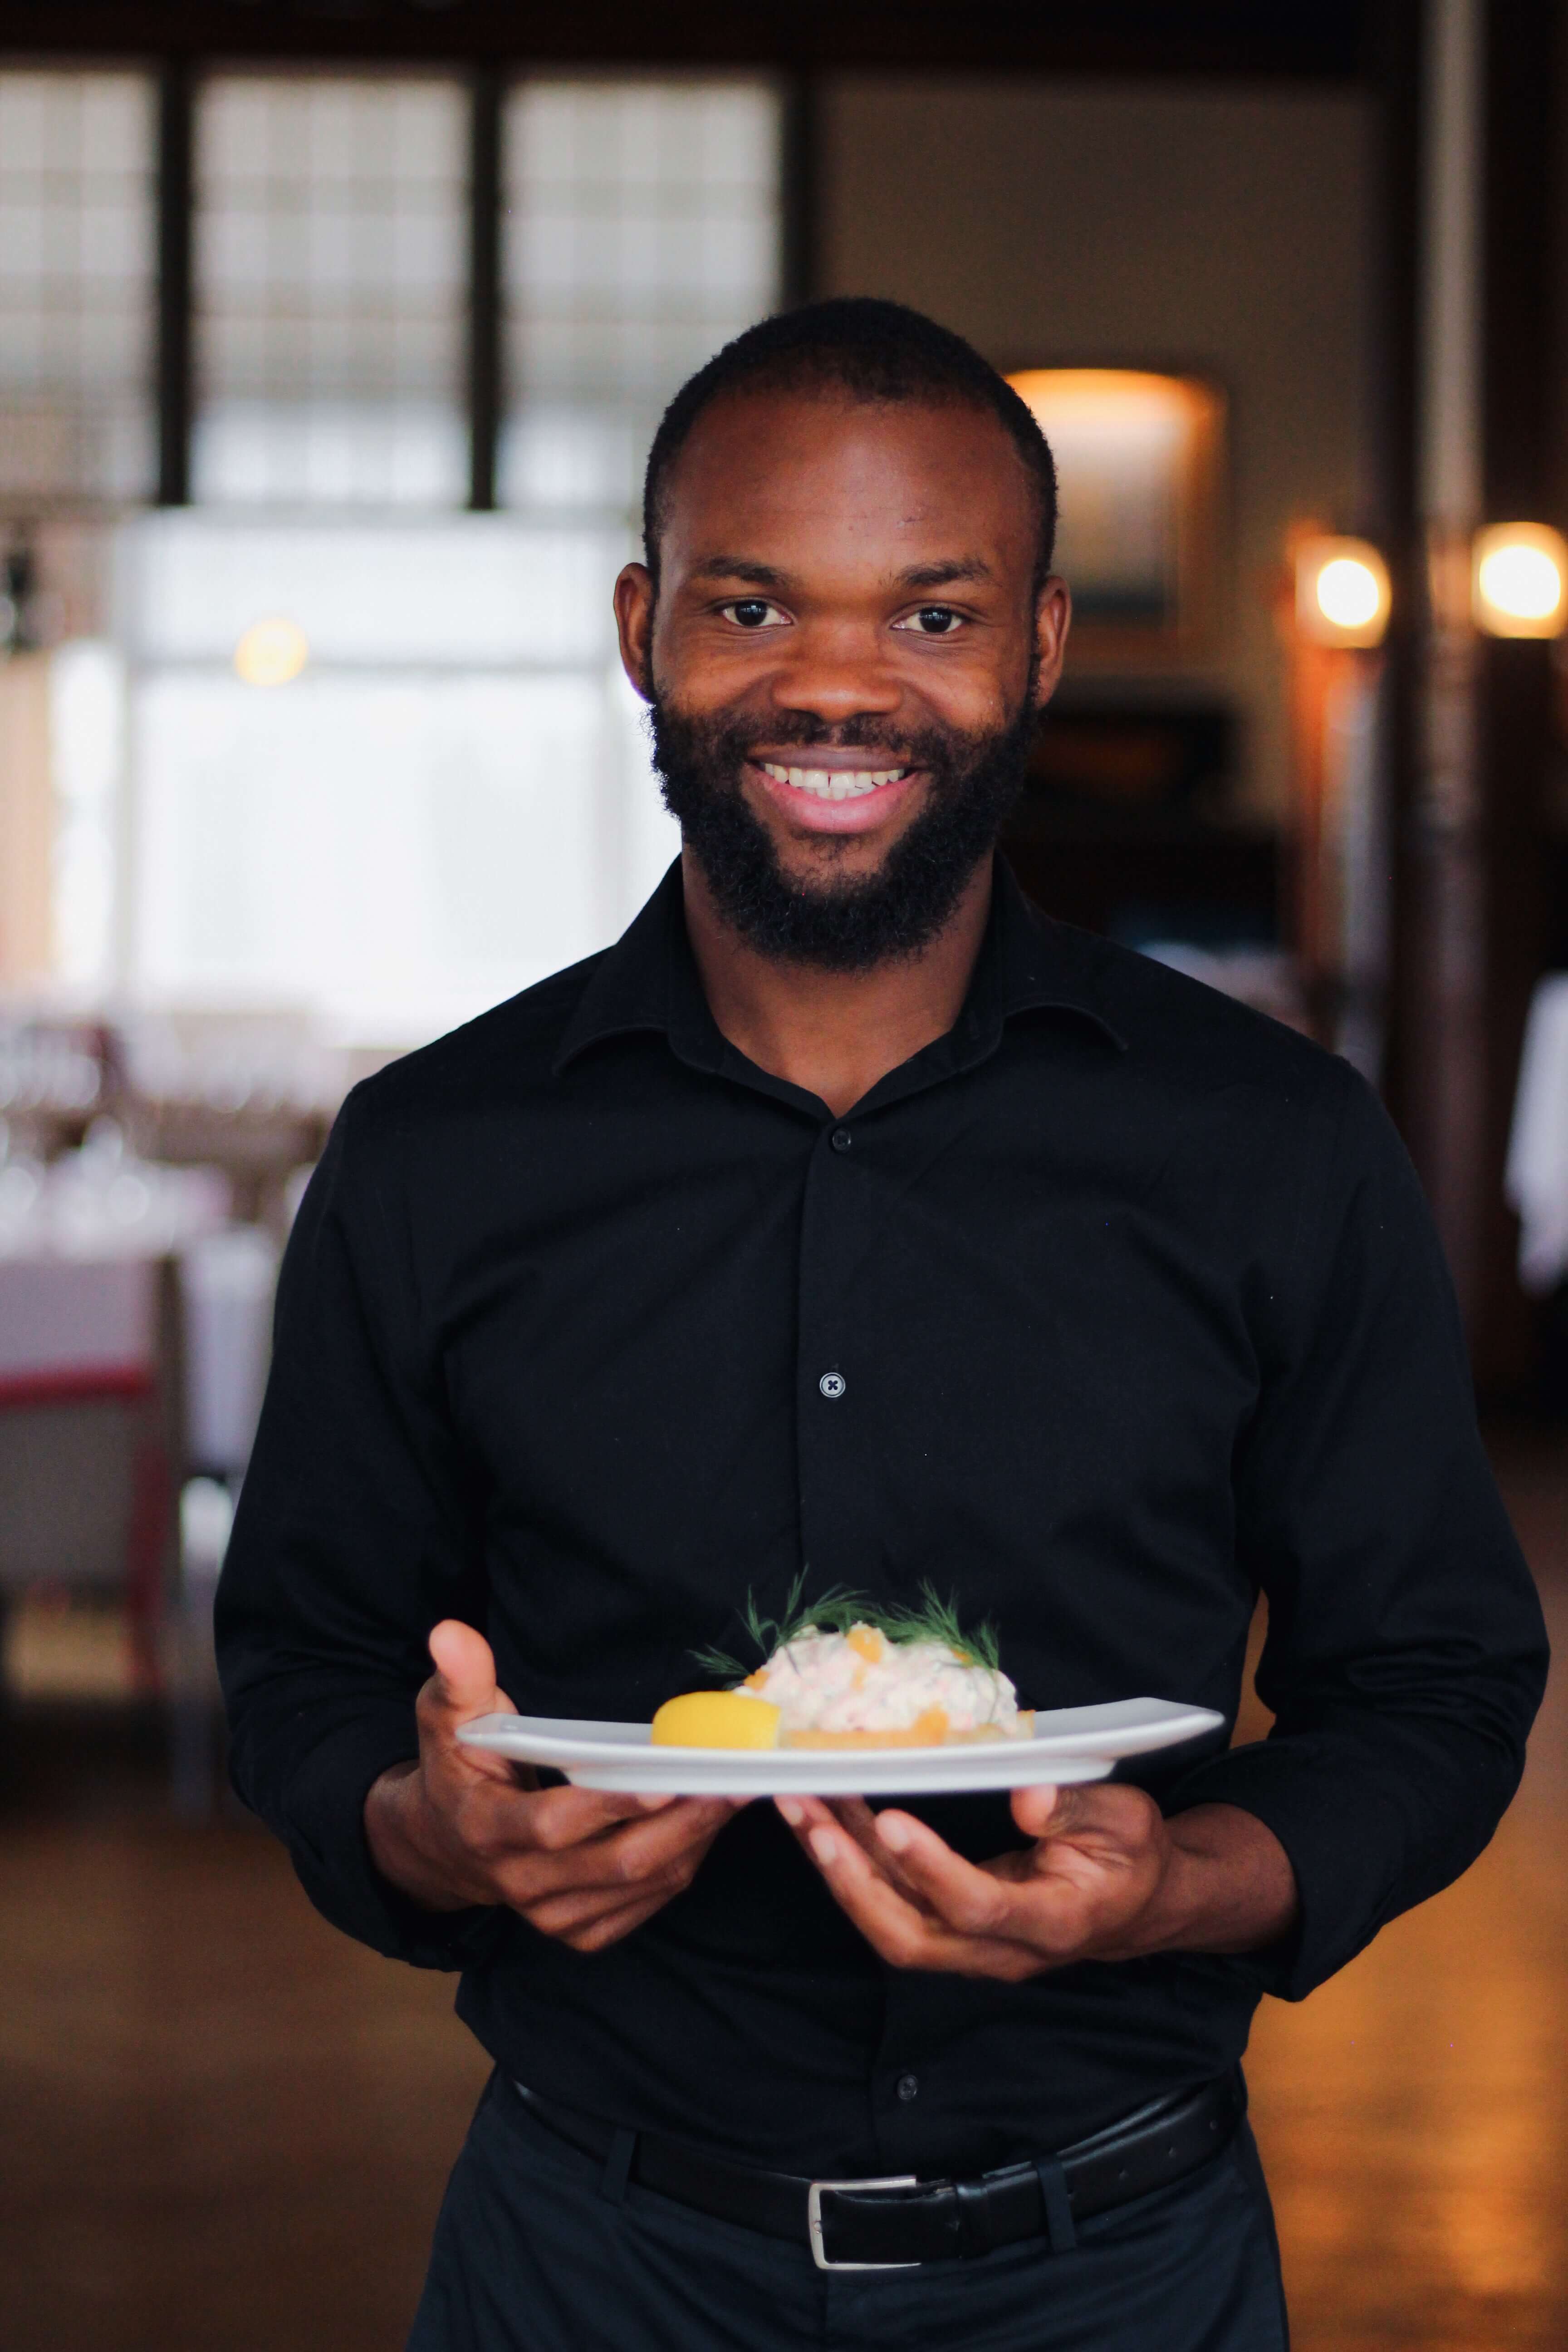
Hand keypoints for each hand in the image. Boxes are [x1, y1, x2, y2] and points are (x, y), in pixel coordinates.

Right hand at [365, 1620, 740, 1951]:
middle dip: (680, 1822)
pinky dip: (681, 1866)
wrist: (447, 1845)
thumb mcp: (448, 1717)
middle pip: (615, 1862)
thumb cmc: (459, 1767)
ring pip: (638, 1885)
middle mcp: (519, 1883)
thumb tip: (451, 1632)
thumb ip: (459, 1678)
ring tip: (732, 1794)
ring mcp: (550, 1915)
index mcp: (487, 1829)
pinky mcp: (578, 1930)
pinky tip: (703, 1826)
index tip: (664, 1777)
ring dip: (693, 1842)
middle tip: (729, 1779)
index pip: (554, 1824)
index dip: (611, 1804)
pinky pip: (643, 1905)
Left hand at [777, 1787, 1296, 1981]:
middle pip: (912, 1938)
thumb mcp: (1127, 1820)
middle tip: (811, 1818)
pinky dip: (853, 1861)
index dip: (932, 1870)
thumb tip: (1026, 1792)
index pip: (980, 1908)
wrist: (1138, 1904)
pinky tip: (827, 1813)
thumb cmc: (1133, 1856)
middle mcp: (1003, 1949)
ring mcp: (972, 1947)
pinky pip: (892, 1904)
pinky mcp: (952, 1928)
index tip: (891, 1821)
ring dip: (838, 1867)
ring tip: (798, 1804)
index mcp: (1054, 1921)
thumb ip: (1078, 1810)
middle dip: (852, 1881)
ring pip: (890, 1923)